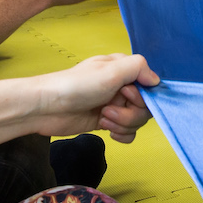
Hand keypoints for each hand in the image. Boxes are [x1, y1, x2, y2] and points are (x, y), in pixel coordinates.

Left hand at [31, 52, 158, 142]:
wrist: (46, 108)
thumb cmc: (77, 85)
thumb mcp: (111, 70)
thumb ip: (139, 68)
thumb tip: (156, 81)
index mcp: (124, 70)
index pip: (150, 86)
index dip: (142, 96)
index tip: (125, 95)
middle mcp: (121, 87)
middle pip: (145, 107)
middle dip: (130, 113)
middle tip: (108, 110)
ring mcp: (114, 105)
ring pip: (137, 121)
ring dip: (123, 123)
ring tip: (103, 118)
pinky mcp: (106, 122)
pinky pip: (128, 132)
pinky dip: (122, 134)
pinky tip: (109, 132)